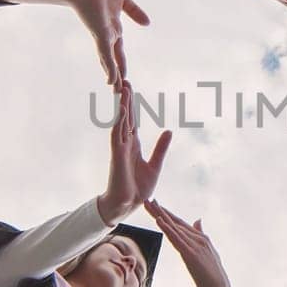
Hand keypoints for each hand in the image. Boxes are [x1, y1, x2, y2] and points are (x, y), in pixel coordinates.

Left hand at [65, 0, 152, 85]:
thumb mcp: (124, 1)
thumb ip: (135, 12)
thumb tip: (147, 23)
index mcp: (113, 29)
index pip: (119, 52)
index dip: (122, 65)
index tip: (125, 78)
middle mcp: (108, 36)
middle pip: (114, 61)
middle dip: (118, 76)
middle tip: (120, 92)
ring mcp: (103, 37)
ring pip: (110, 62)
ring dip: (114, 78)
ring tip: (116, 92)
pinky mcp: (100, 35)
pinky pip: (106, 55)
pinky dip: (109, 68)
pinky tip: (111, 81)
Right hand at [96, 84, 172, 223]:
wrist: (128, 205)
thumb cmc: (138, 188)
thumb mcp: (155, 165)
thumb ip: (161, 148)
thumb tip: (169, 131)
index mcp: (134, 144)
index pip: (132, 120)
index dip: (132, 104)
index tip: (130, 88)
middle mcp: (125, 143)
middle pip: (125, 116)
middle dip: (125, 99)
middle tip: (125, 80)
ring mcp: (120, 149)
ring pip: (121, 123)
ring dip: (122, 106)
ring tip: (123, 89)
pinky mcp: (118, 156)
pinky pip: (117, 137)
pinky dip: (120, 123)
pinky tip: (122, 112)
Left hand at [145, 199, 232, 286]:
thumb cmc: (212, 277)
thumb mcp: (207, 254)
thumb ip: (201, 236)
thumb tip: (198, 220)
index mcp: (201, 239)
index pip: (180, 223)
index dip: (167, 213)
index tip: (155, 204)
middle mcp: (199, 239)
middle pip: (176, 222)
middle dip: (161, 211)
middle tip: (147, 200)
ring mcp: (196, 246)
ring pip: (175, 228)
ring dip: (161, 215)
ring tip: (150, 205)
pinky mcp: (192, 255)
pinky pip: (177, 240)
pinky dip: (168, 229)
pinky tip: (159, 221)